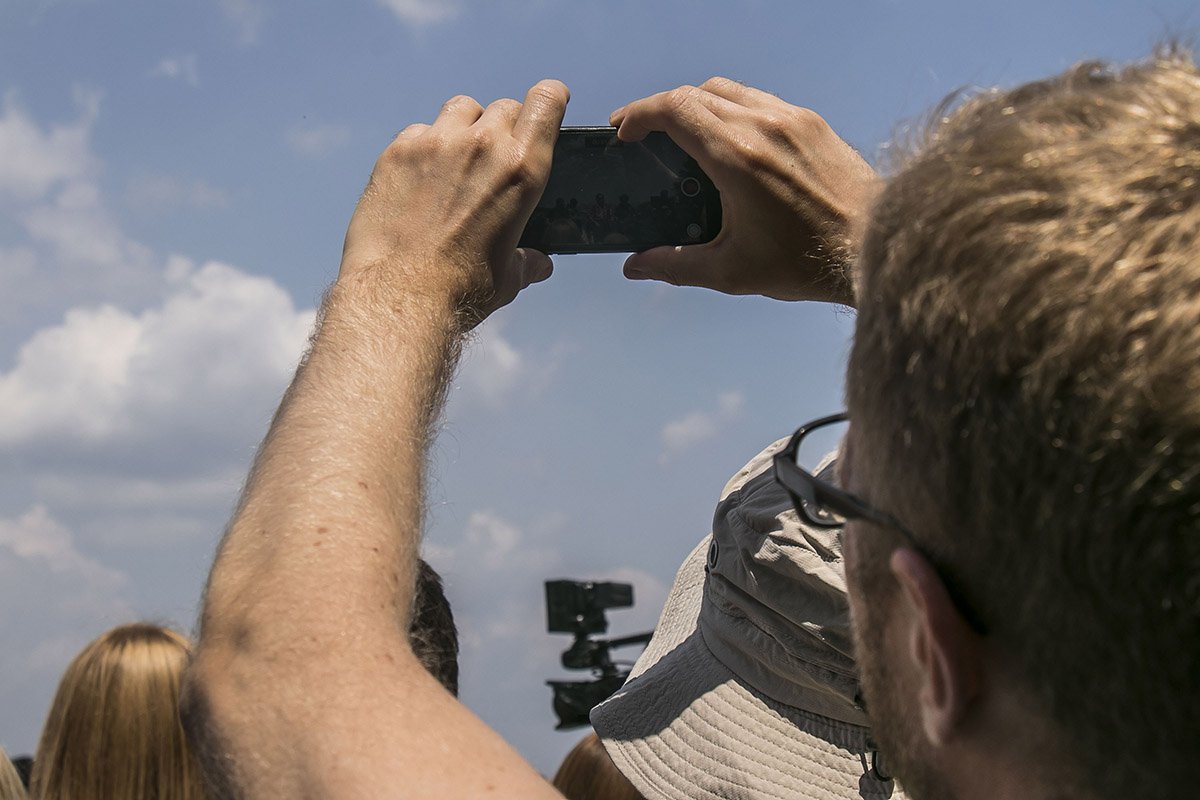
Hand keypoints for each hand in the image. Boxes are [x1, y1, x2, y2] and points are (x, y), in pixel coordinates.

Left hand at [340, 80, 569, 324]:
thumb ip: (526, 262)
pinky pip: (418, 131)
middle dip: (504, 127)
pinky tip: (418, 179)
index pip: (545, 101)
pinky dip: (423, 146)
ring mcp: (436, 143)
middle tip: (493, 158)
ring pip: (460, 109)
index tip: (546, 104)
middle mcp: (482, 145)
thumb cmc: (462, 289)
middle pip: (502, 107)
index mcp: (522, 169)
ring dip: (464, 127)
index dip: (549, 98)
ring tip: (455, 161)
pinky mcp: (398, 152)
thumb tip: (539, 265)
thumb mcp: (508, 278)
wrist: (400, 295)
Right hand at [611, 77, 877, 304]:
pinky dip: (731, 108)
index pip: (674, 109)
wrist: (874, 247)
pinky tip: (728, 139)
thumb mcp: (732, 271)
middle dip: (660, 109)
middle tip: (643, 134)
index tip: (623, 132)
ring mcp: (790, 118)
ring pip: (727, 90)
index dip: (639, 114)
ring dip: (696, 104)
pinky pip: (759, 99)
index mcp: (736, 157)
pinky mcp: (811, 122)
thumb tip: (635, 266)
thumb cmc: (806, 261)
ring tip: (682, 134)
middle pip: (695, 93)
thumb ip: (676, 265)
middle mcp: (762, 126)